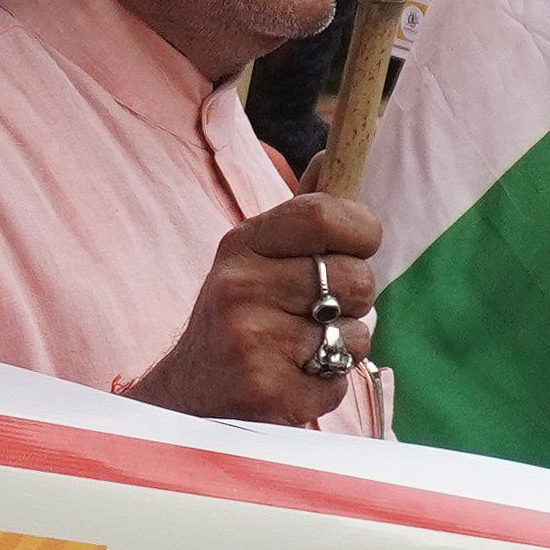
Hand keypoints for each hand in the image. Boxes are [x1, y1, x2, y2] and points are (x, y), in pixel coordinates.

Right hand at [125, 193, 386, 425]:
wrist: (187, 394)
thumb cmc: (238, 314)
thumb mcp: (254, 255)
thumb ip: (300, 213)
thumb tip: (332, 154)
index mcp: (243, 243)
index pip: (324, 215)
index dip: (362, 229)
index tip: (362, 244)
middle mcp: (241, 286)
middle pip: (356, 279)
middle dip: (354, 299)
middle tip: (320, 309)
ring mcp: (252, 341)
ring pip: (355, 335)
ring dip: (343, 346)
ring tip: (302, 347)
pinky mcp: (267, 392)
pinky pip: (339, 383)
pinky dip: (327, 386)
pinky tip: (293, 379)